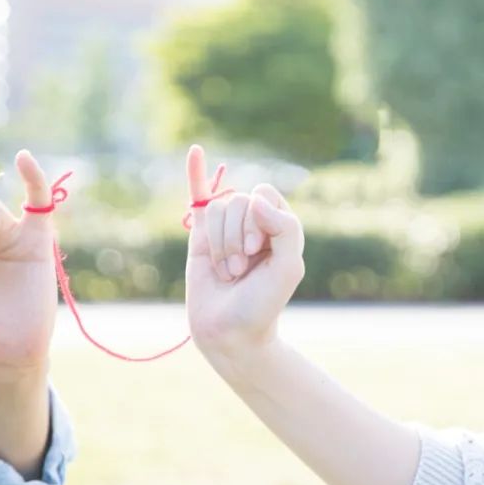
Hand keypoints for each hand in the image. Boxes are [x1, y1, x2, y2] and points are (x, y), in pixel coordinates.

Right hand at [185, 145, 304, 358]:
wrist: (229, 332)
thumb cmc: (263, 304)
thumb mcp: (287, 268)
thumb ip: (284, 229)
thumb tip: (256, 200)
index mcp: (280, 226)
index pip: (265, 197)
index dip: (257, 219)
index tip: (256, 251)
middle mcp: (255, 223)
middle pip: (239, 202)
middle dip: (236, 235)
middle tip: (240, 269)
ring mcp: (228, 228)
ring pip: (217, 210)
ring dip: (220, 244)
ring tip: (227, 272)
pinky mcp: (202, 237)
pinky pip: (200, 198)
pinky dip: (197, 174)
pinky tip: (196, 152)